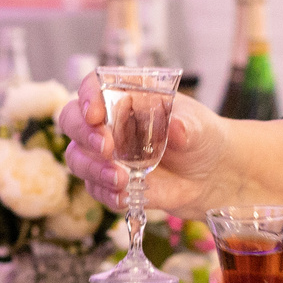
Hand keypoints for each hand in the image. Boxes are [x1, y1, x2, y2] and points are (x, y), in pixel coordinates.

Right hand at [58, 74, 230, 217]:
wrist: (210, 174)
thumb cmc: (200, 137)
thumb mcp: (200, 126)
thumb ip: (187, 125)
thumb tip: (176, 127)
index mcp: (125, 95)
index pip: (94, 87)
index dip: (88, 97)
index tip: (95, 114)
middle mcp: (108, 123)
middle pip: (72, 120)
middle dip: (84, 135)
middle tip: (106, 148)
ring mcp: (105, 154)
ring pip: (77, 158)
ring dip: (94, 169)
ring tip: (121, 179)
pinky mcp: (110, 182)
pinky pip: (95, 189)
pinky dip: (106, 194)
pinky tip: (124, 196)